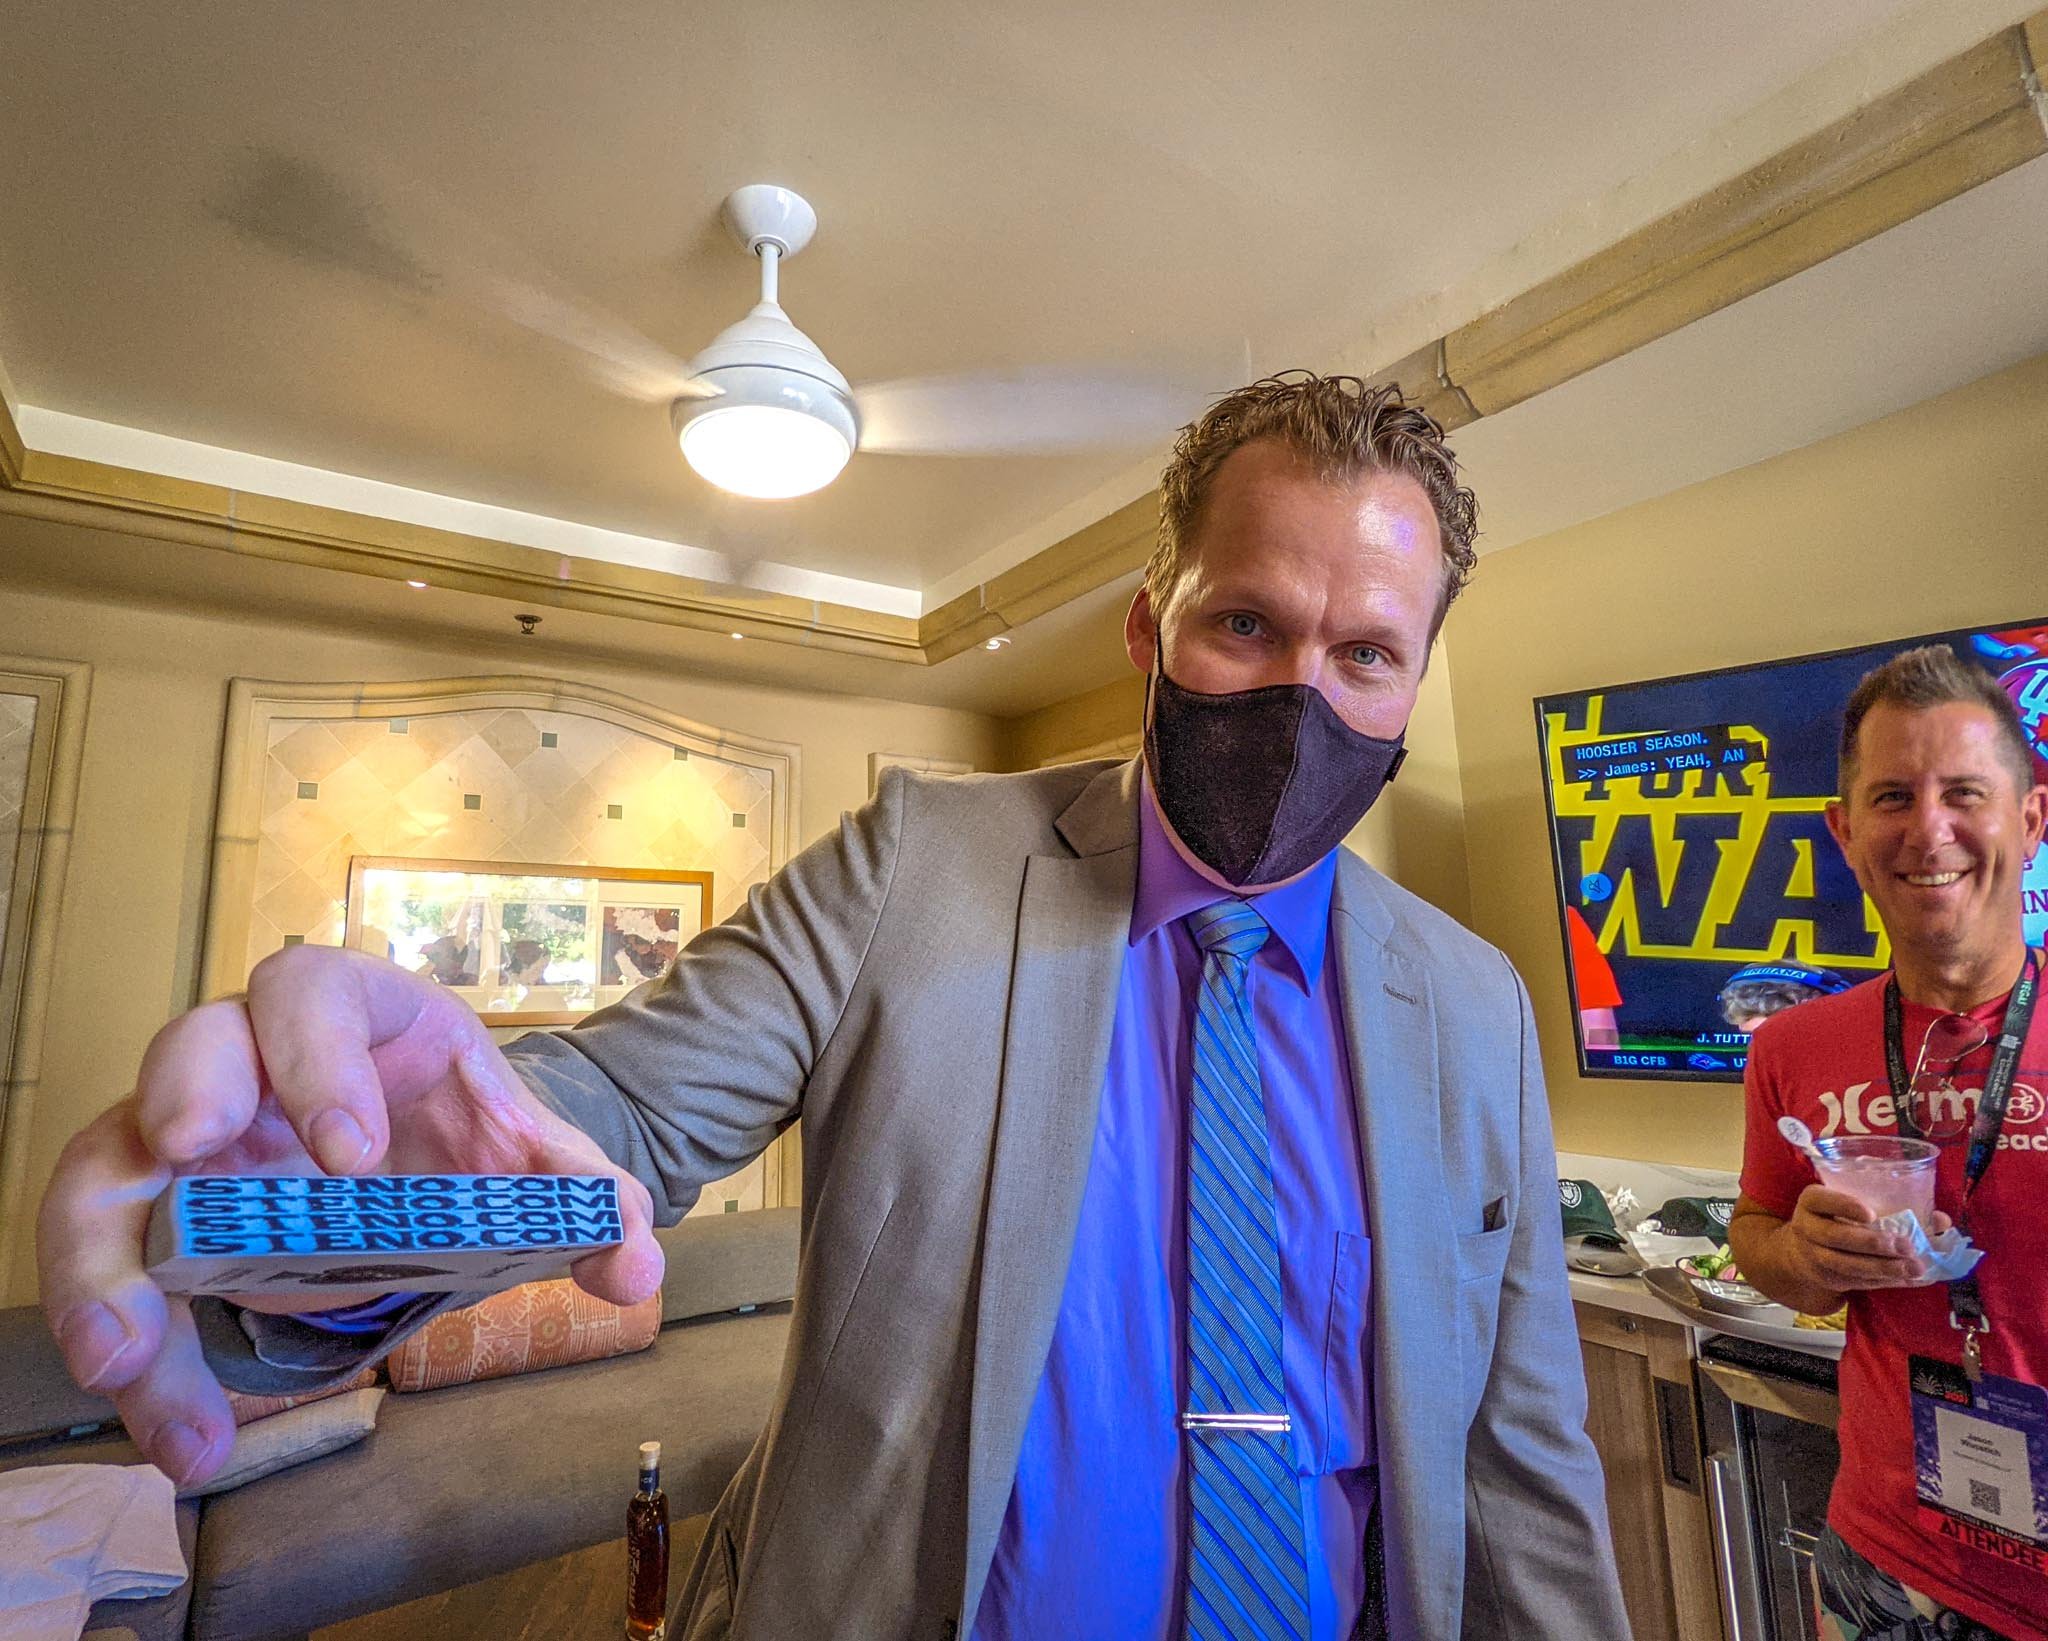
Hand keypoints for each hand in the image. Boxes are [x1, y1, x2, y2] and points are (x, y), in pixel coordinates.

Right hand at [36, 945, 662, 1486]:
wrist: (432, 1165)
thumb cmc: (463, 1132)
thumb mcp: (531, 1156)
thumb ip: (584, 1198)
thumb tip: (633, 1263)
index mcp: (353, 1012)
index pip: (312, 992)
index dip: (316, 1055)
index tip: (349, 1154)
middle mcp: (250, 1056)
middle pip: (184, 1046)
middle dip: (179, 1101)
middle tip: (189, 1161)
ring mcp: (189, 1134)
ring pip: (110, 1166)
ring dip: (103, 1262)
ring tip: (126, 1357)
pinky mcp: (160, 1218)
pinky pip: (115, 1272)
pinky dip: (137, 1353)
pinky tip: (180, 1433)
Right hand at [1778, 1185, 1934, 1293]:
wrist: (1802, 1252)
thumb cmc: (1839, 1220)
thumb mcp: (1851, 1206)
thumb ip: (1892, 1207)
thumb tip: (1941, 1221)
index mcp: (1812, 1203)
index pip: (1822, 1200)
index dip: (1845, 1206)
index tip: (1872, 1214)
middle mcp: (1807, 1229)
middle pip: (1836, 1237)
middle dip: (1873, 1243)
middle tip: (1906, 1246)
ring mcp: (1815, 1257)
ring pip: (1847, 1265)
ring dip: (1883, 1268)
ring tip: (1914, 1268)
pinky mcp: (1829, 1280)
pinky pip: (1857, 1282)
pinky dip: (1885, 1282)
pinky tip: (1909, 1280)